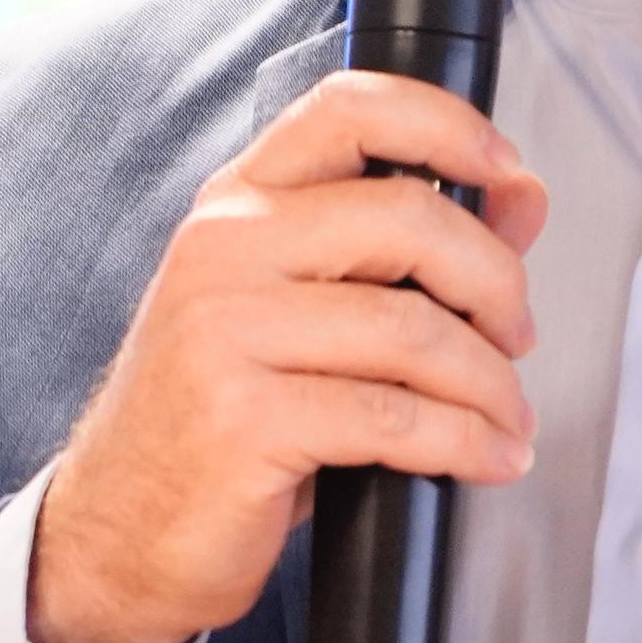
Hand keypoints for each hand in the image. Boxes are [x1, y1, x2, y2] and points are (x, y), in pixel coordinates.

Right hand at [27, 71, 546, 642]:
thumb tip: (522, 198)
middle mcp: (223, 247)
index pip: (347, 109)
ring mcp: (224, 331)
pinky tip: (486, 458)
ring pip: (414, 329)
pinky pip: (395, 418)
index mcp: (237, 205)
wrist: (119, 533)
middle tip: (517, 336)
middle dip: (495, 282)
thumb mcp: (302, 315)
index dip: (447, 124)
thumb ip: (406, 253)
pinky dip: (466, 442)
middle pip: (409, 219)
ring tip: (507, 418)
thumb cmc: (219, 419)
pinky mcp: (243, 420)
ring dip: (490, 383)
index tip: (506, 168)